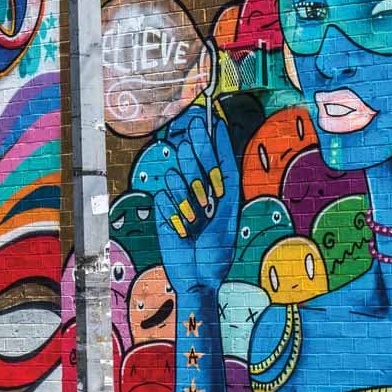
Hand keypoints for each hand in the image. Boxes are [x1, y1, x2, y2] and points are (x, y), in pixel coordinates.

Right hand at [132, 105, 239, 293]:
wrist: (199, 275)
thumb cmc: (220, 247)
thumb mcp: (231, 207)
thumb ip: (226, 171)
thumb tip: (220, 135)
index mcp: (218, 183)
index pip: (214, 151)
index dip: (211, 134)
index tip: (209, 116)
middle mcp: (198, 185)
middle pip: (192, 154)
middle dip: (198, 160)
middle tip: (203, 170)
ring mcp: (177, 195)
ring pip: (176, 174)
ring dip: (188, 198)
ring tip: (196, 219)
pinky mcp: (161, 208)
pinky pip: (163, 196)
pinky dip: (174, 212)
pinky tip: (181, 226)